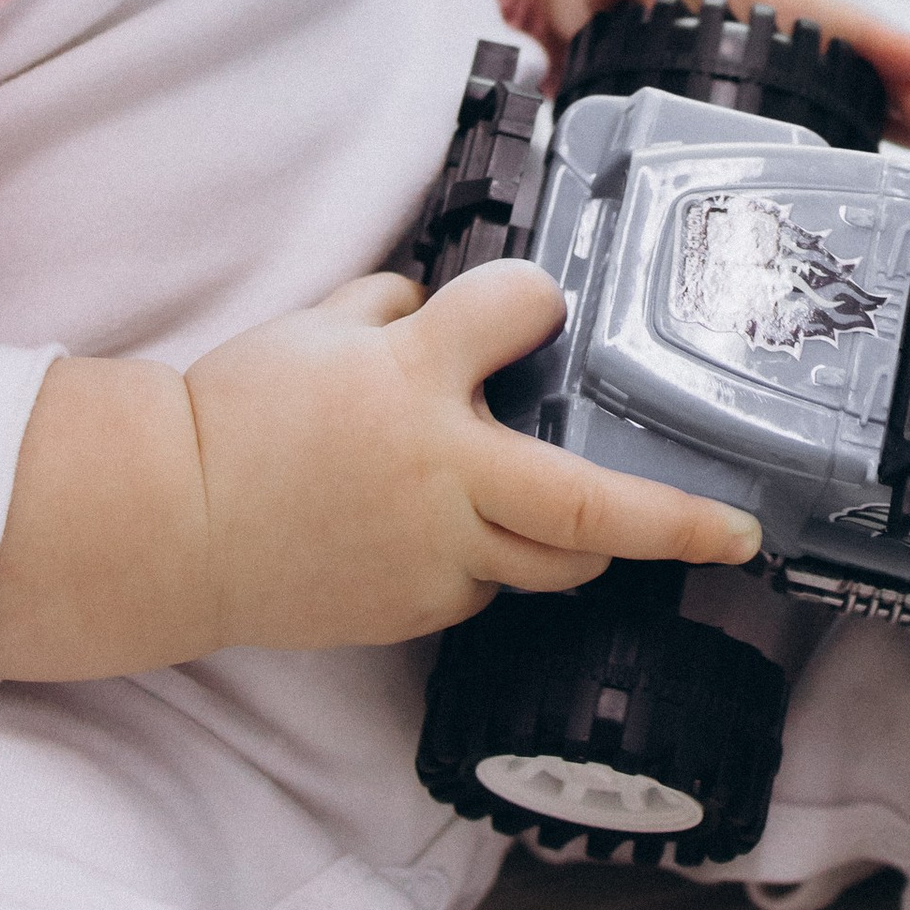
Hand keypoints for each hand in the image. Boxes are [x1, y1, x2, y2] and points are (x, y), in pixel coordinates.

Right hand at [0, 259, 762, 677]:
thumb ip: (399, 310)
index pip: (515, 313)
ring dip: (586, 541)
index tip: (546, 302)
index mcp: (411, 382)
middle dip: (677, 524)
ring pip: (551, 561)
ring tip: (614, 526)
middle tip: (737, 533)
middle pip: (588, 508)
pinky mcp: (415, 610)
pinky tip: (469, 531)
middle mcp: (440, 475)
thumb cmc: (238, 416)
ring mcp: (432, 555)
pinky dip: (497, 557)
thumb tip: (449, 308)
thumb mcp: (316, 327)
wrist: (172, 526)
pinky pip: (487, 584)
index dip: (541, 299)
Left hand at [510, 0, 909, 149]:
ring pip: (855, 78)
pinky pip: (833, 103)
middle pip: (853, 45)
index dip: (866, 32)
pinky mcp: (777, 80)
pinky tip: (905, 173)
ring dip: (902, 115)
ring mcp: (786, 43)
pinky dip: (872, 133)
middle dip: (905, 84)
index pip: (813, 0)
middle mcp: (783, 3)